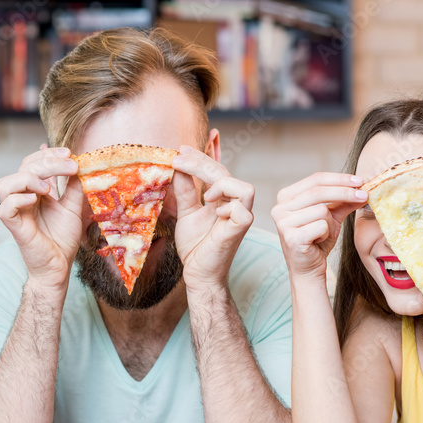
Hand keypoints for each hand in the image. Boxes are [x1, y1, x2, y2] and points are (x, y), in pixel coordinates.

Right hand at [0, 146, 83, 290]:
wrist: (60, 266)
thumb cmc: (63, 239)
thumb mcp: (73, 207)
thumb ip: (73, 186)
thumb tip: (78, 163)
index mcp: (33, 191)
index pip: (32, 162)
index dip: (48, 154)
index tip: (69, 153)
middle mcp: (21, 198)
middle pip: (23, 168)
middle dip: (47, 162)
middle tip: (71, 166)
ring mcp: (15, 212)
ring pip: (4, 184)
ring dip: (28, 179)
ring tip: (49, 188)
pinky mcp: (13, 227)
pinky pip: (5, 207)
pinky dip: (19, 199)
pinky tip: (36, 200)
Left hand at [171, 146, 254, 290]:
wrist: (198, 273)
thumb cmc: (195, 246)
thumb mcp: (186, 213)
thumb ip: (185, 191)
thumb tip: (177, 167)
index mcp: (223, 199)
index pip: (218, 170)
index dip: (203, 156)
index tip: (182, 149)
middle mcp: (235, 205)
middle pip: (225, 173)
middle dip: (201, 163)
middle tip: (178, 159)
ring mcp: (241, 217)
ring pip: (245, 188)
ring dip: (222, 184)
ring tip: (204, 195)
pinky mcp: (241, 229)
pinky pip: (244, 210)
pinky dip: (229, 207)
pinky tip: (215, 211)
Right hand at [271, 173, 366, 280]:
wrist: (308, 269)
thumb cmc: (317, 241)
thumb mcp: (331, 217)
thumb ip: (343, 201)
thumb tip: (361, 187)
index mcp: (286, 197)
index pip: (315, 179)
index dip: (339, 178)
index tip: (359, 180)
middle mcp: (280, 208)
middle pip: (319, 191)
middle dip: (344, 192)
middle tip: (363, 194)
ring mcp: (283, 223)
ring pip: (321, 210)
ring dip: (330, 223)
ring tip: (324, 234)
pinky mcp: (291, 237)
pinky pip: (320, 226)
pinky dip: (326, 234)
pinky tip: (318, 242)